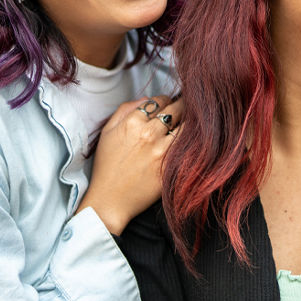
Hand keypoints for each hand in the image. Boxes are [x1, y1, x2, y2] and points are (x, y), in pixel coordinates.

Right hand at [77, 95, 183, 234]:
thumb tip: (146, 99)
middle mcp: (149, 134)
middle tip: (187, 106)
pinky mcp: (171, 167)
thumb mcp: (107, 132)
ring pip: (186, 126)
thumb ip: (125, 109)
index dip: (166, 100)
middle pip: (176, 110)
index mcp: (132, 123)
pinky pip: (188, 146)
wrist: (110, 200)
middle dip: (182, 106)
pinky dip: (192, 140)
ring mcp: (162, 151)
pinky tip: (193, 139)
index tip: (169, 103)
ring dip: (190, 121)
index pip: (159, 101)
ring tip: (194, 121)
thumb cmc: (107, 166)